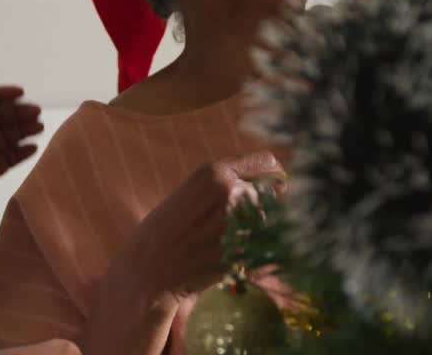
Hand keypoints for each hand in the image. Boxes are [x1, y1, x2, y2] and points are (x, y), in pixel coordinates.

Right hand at [82, 152, 284, 354]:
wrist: (149, 268)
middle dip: (262, 208)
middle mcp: (230, 192)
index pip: (267, 162)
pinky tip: (222, 256)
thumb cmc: (169, 229)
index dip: (275, 175)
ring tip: (221, 241)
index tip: (277, 187)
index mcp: (215, 172)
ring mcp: (236, 223)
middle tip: (234, 223)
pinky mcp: (240, 252)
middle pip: (270, 196)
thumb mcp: (195, 191)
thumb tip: (281, 185)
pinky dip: (250, 253)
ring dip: (255, 232)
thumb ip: (231, 182)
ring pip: (267, 223)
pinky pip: (260, 247)